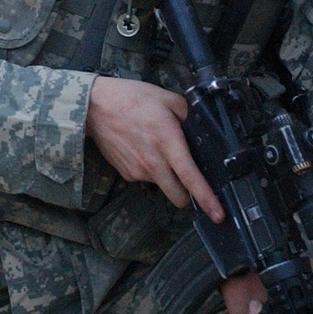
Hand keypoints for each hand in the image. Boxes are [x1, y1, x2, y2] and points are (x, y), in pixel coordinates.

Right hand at [86, 76, 223, 221]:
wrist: (94, 106)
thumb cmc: (130, 99)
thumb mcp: (167, 98)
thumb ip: (188, 115)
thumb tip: (198, 128)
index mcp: (168, 142)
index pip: (190, 177)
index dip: (206, 198)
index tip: (218, 214)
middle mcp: (153, 162)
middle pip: (178, 196)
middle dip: (188, 196)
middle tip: (190, 182)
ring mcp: (138, 171)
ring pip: (162, 185)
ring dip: (166, 176)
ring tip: (156, 149)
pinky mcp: (126, 173)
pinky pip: (145, 177)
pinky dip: (149, 169)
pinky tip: (142, 150)